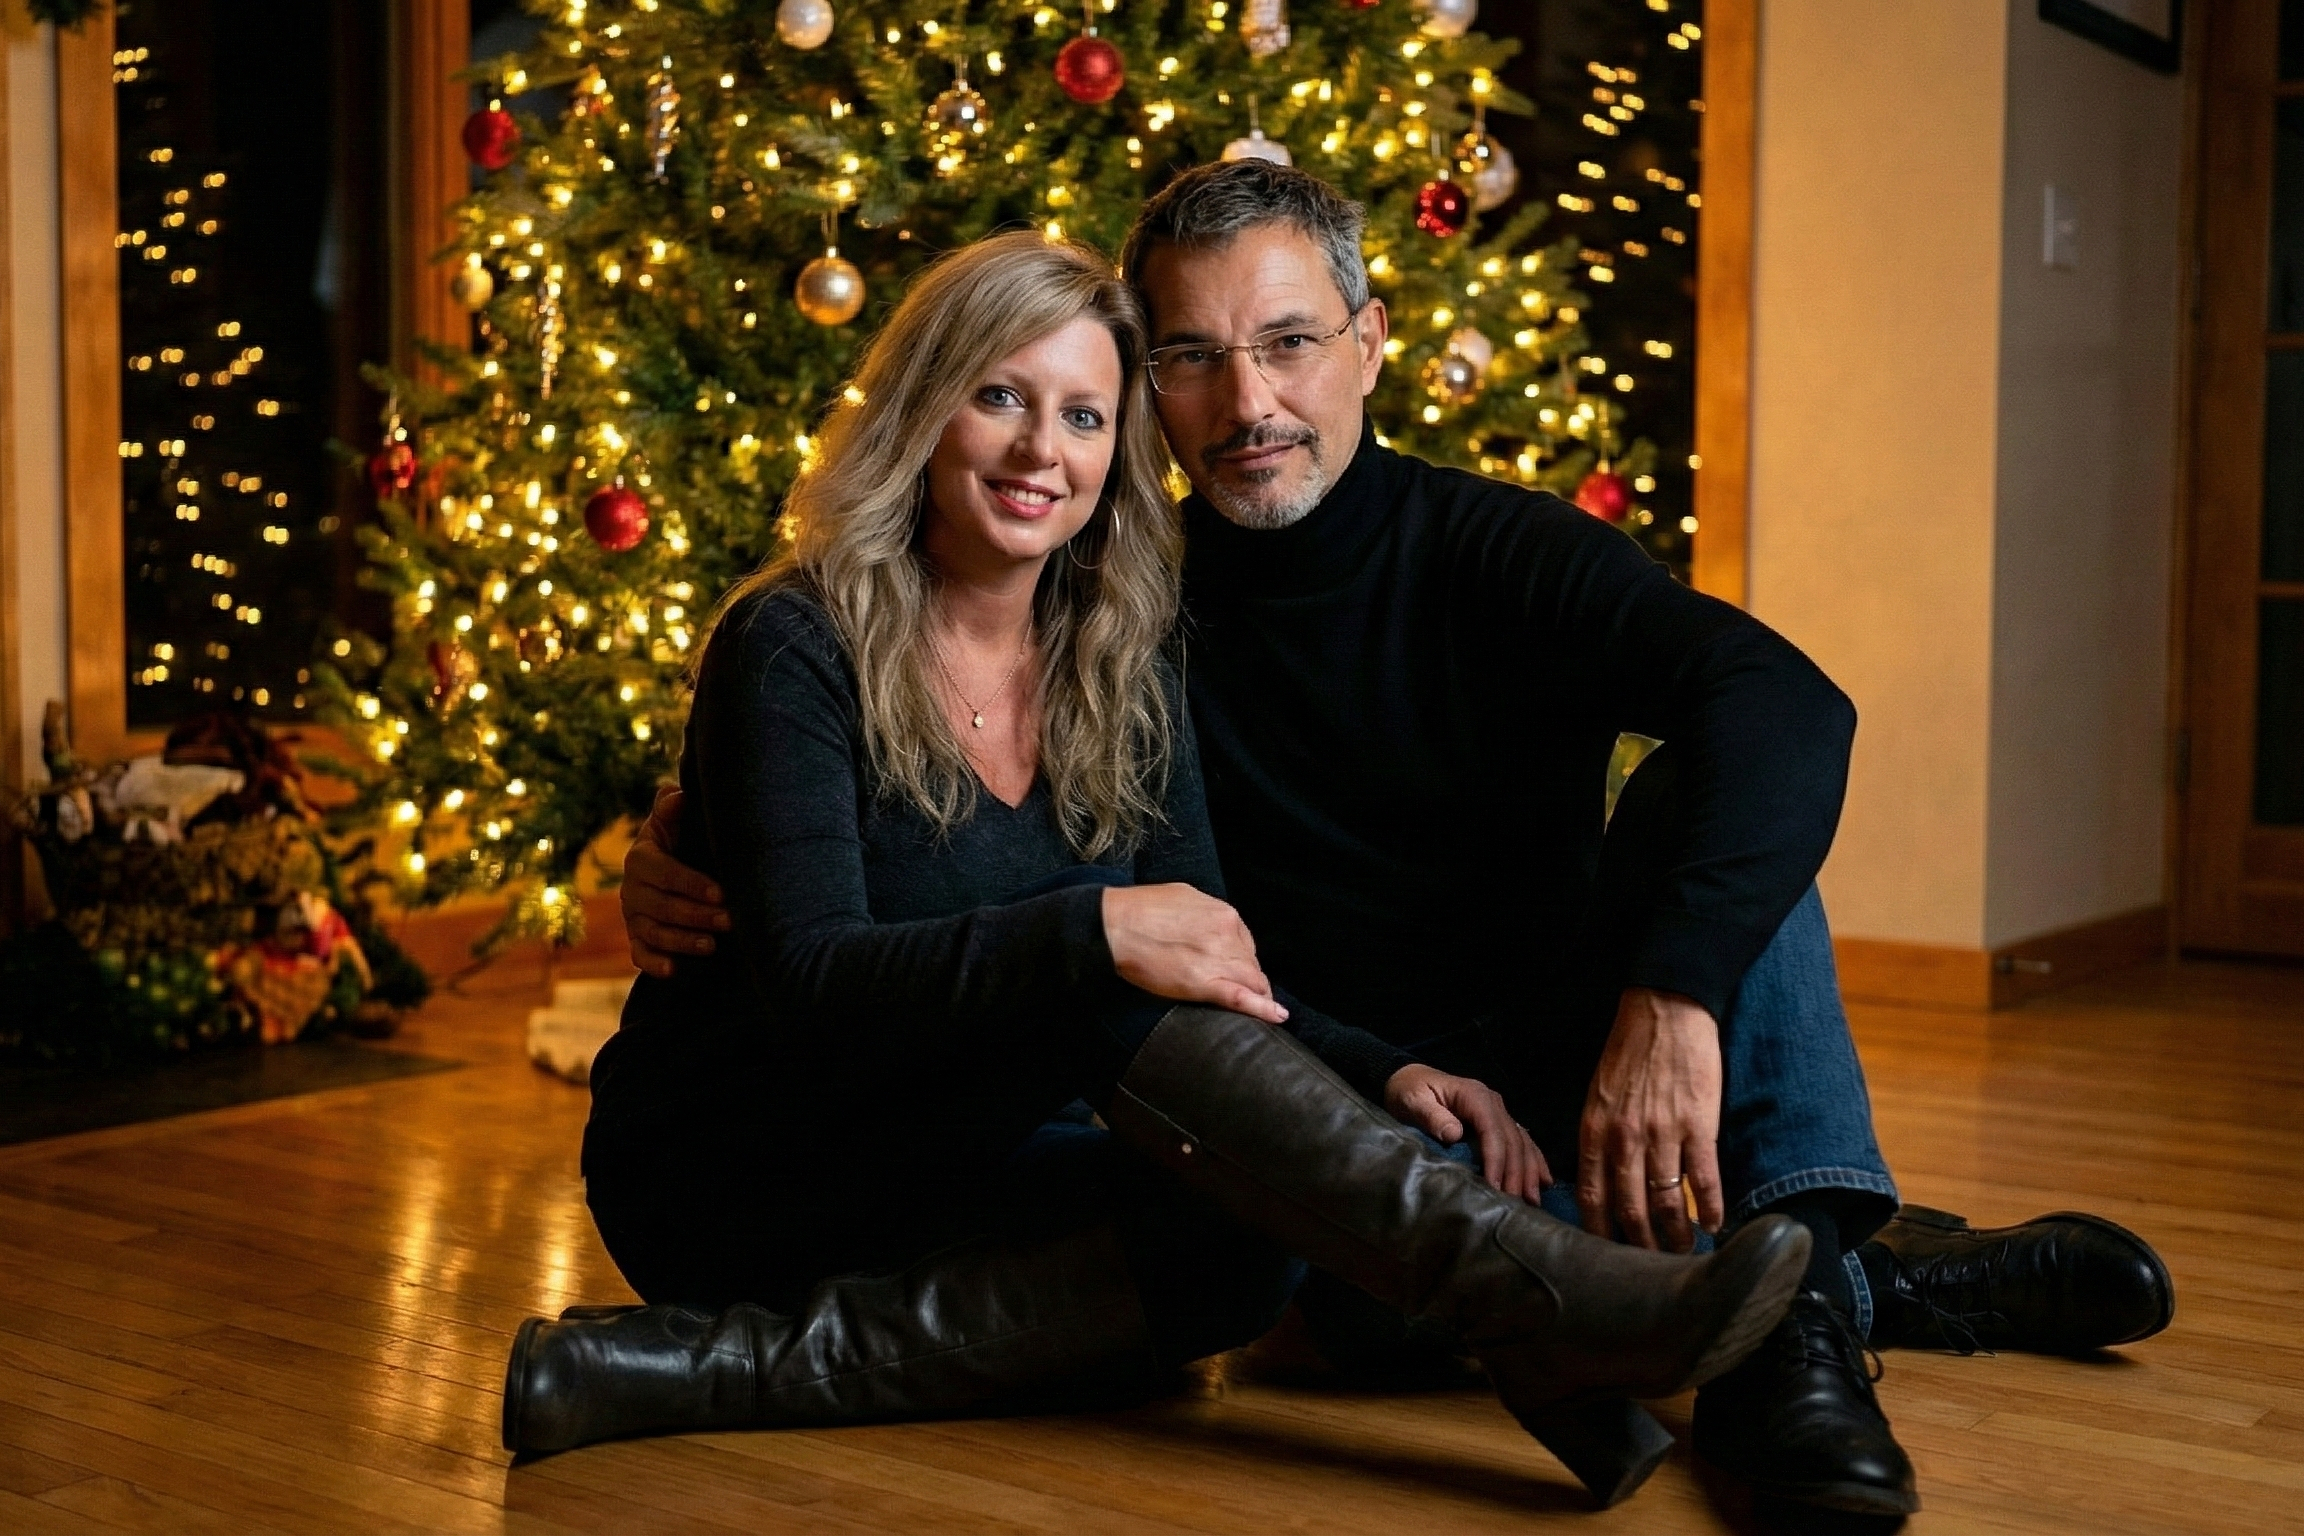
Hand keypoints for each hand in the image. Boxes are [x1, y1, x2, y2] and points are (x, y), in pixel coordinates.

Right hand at [622, 785, 731, 978]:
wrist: (672, 865)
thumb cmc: (681, 839)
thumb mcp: (675, 821)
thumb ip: (672, 808)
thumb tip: (677, 795)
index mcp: (641, 858)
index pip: (664, 872)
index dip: (692, 883)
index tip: (722, 892)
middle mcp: (632, 889)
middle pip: (661, 906)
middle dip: (696, 915)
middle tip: (730, 921)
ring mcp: (633, 917)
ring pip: (654, 932)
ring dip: (682, 941)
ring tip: (712, 946)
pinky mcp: (637, 939)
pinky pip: (639, 955)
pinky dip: (654, 964)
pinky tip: (674, 971)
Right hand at [1101, 884, 1286, 1024]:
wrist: (1115, 927)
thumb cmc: (1139, 910)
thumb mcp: (1183, 897)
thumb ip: (1204, 912)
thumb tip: (1211, 922)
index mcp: (1223, 913)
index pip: (1245, 943)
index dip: (1241, 959)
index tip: (1236, 969)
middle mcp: (1227, 934)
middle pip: (1250, 963)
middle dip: (1249, 978)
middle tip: (1242, 991)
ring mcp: (1218, 959)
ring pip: (1252, 981)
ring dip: (1256, 993)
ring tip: (1261, 1007)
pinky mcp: (1204, 984)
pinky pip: (1242, 998)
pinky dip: (1264, 1009)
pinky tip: (1277, 1016)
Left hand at [1384, 1064, 1549, 1201]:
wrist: (1410, 1080)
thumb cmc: (1409, 1091)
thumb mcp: (1412, 1100)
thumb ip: (1431, 1116)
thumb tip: (1454, 1134)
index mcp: (1474, 1096)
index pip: (1492, 1130)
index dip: (1496, 1159)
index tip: (1495, 1187)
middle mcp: (1493, 1102)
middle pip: (1512, 1140)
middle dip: (1516, 1173)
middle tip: (1515, 1203)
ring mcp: (1499, 1112)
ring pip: (1523, 1143)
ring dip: (1530, 1172)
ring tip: (1532, 1200)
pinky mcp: (1498, 1123)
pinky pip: (1523, 1142)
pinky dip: (1535, 1161)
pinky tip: (1543, 1181)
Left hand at [1577, 987, 1723, 1251]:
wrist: (1665, 1009)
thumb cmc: (1630, 1052)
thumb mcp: (1599, 1095)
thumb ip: (1599, 1138)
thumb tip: (1602, 1182)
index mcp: (1595, 1130)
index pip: (1592, 1197)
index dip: (1601, 1234)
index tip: (1608, 1259)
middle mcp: (1625, 1138)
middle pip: (1631, 1209)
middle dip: (1641, 1246)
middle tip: (1653, 1269)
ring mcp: (1662, 1133)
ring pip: (1668, 1203)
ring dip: (1677, 1236)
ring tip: (1685, 1254)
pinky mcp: (1699, 1125)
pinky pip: (1704, 1180)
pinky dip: (1710, 1209)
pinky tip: (1714, 1226)